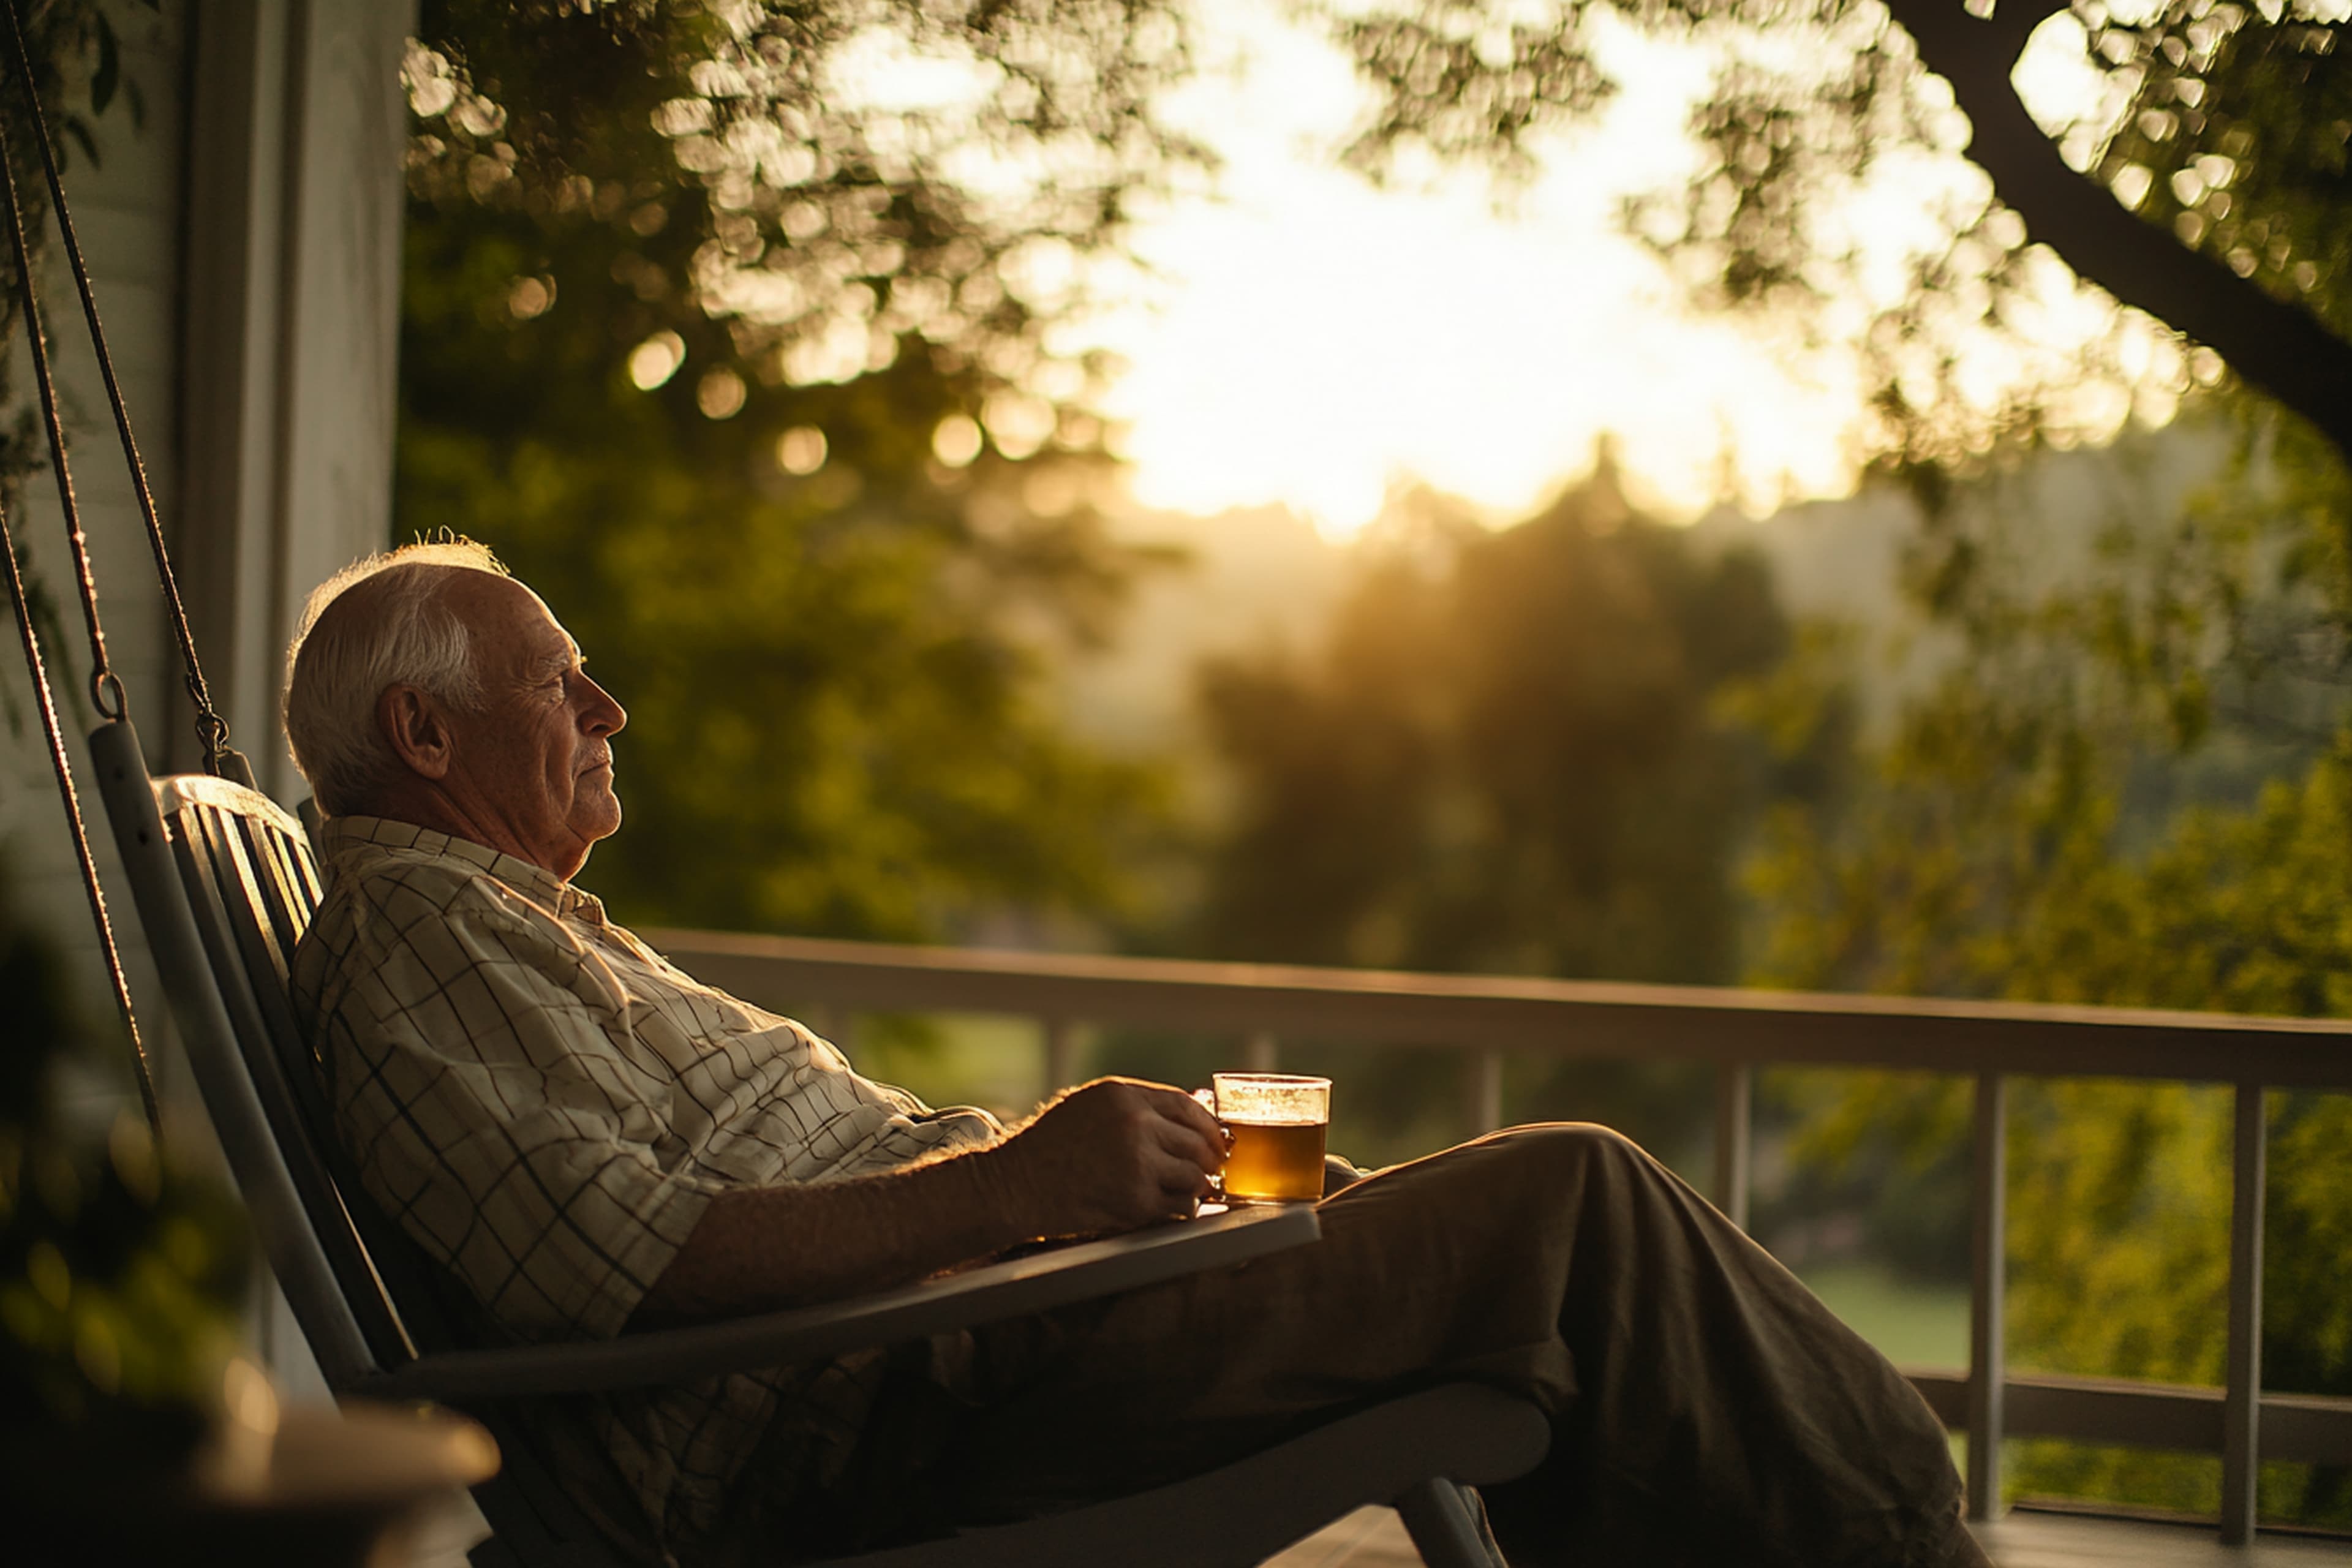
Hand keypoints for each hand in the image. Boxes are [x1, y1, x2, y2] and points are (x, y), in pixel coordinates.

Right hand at [992, 1077, 1225, 1238]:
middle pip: (1196, 1141)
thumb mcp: (1087, 1107)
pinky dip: (1180, 1209)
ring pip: (1193, 1175)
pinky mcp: (1135, 1199)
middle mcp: (1133, 1123)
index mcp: (1122, 1096)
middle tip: (1212, 1168)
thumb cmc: (1048, 1147)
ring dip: (1196, 1186)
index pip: (1185, 1105)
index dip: (1207, 1124)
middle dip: (1209, 1159)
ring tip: (1190, 1190)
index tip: (1216, 1138)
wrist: (1014, 1185)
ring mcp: (1136, 1161)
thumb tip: (1182, 1121)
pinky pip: (1177, 1205)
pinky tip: (1169, 1207)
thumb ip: (1132, 1108)